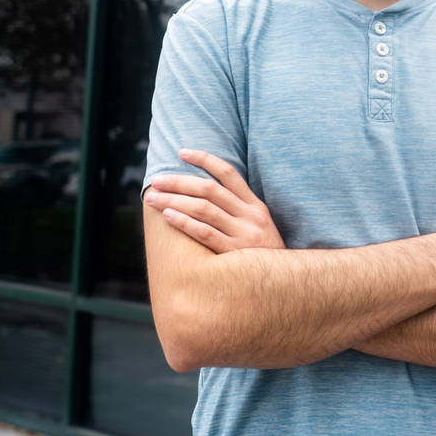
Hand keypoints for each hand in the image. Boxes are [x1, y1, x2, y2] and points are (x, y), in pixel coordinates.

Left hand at [144, 149, 284, 253]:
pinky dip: (184, 222)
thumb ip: (238, 210)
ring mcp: (242, 234)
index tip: (182, 152)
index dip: (205, 159)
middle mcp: (250, 216)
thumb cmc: (262, 254)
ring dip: (174, 200)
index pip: (228, 173)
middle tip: (156, 180)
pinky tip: (167, 216)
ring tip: (152, 198)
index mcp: (255, 205)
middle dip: (179, 182)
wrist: (283, 282)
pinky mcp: (233, 253)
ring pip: (204, 209)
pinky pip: (205, 233)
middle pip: (210, 189)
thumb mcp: (259, 226)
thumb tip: (204, 194)